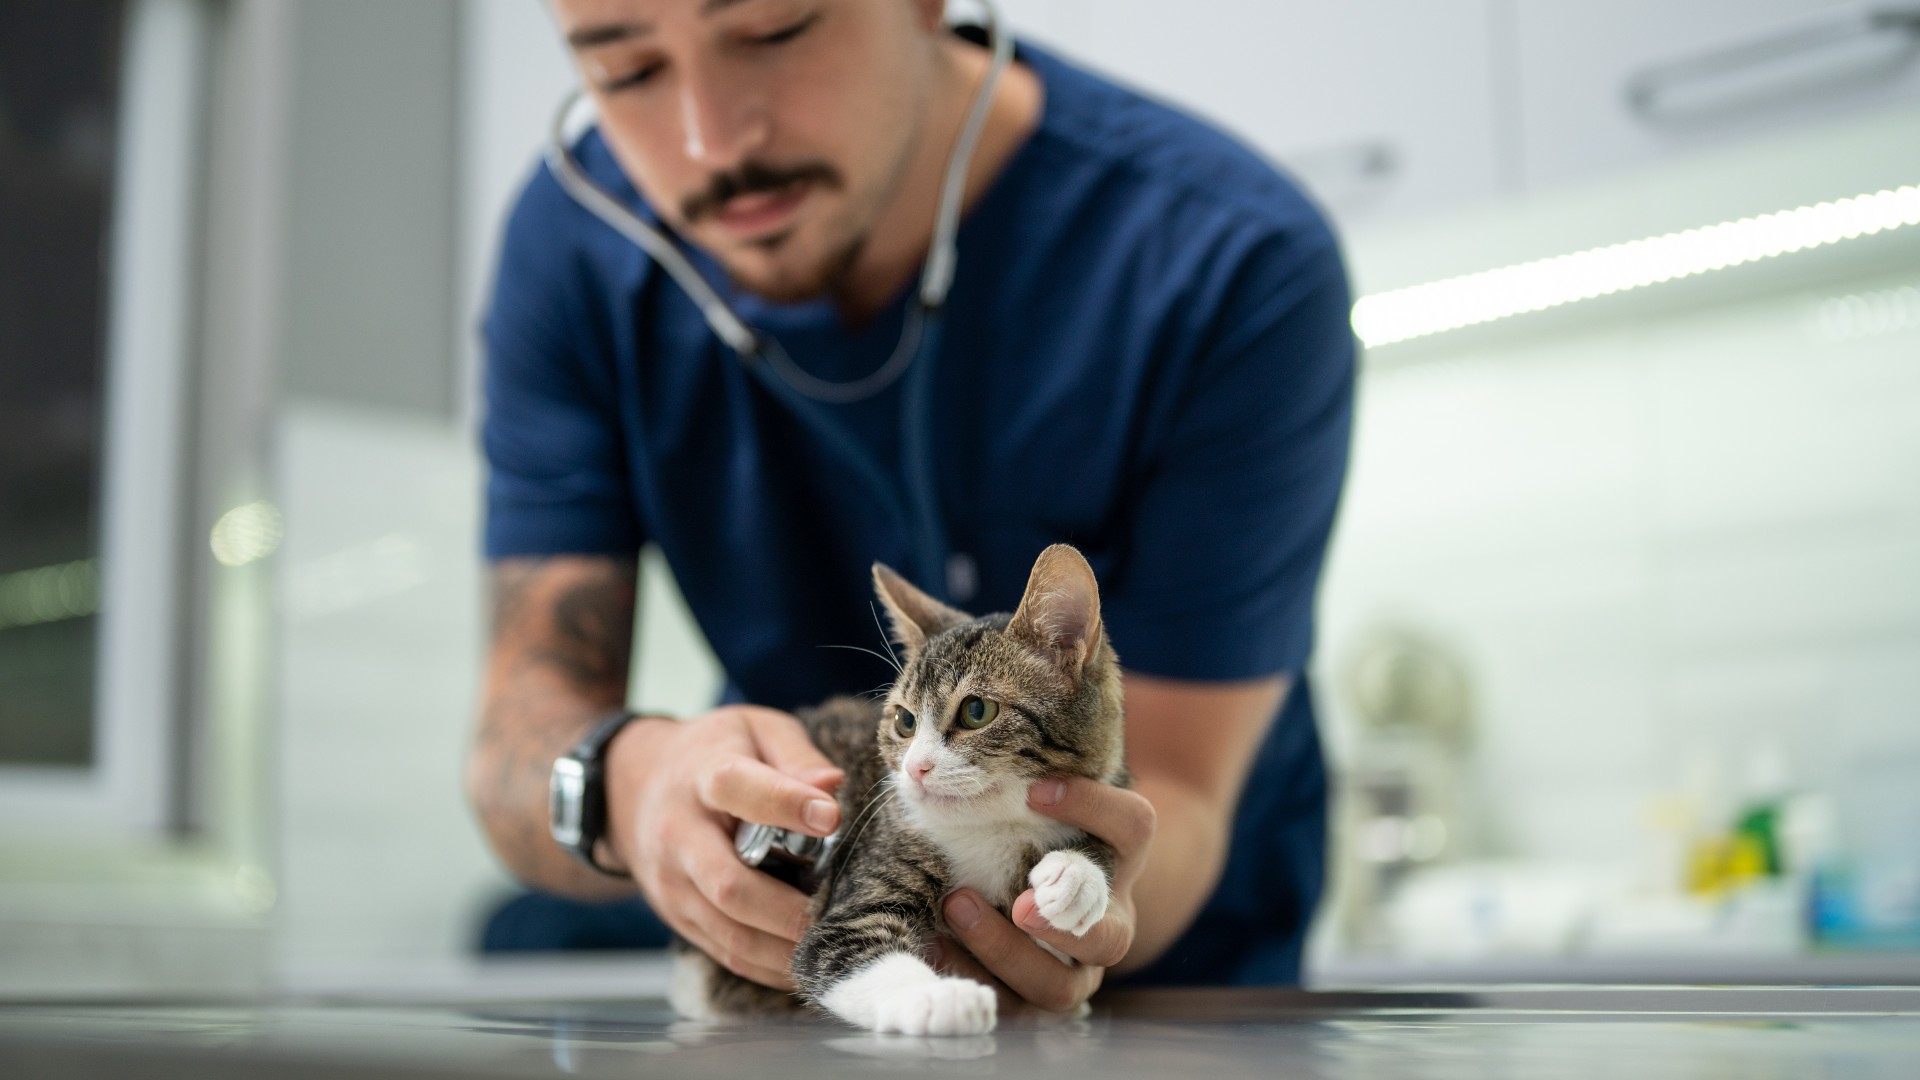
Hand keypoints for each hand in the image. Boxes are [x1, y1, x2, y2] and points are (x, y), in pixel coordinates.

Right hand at [603, 706, 843, 989]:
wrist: (628, 786)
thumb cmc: (710, 753)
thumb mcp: (752, 730)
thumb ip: (796, 756)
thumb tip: (832, 787)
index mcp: (703, 776)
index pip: (736, 789)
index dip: (785, 803)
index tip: (831, 817)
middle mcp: (680, 834)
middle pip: (729, 884)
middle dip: (787, 909)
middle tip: (834, 912)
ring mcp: (672, 882)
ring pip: (728, 932)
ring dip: (782, 948)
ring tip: (827, 944)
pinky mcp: (675, 914)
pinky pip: (724, 952)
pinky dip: (767, 966)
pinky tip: (802, 962)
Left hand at [934, 776, 1155, 1014]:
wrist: (1028, 882)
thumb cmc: (1025, 825)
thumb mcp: (1032, 802)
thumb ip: (1016, 784)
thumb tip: (951, 756)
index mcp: (1119, 860)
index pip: (1133, 827)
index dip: (1092, 808)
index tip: (1035, 790)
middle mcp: (1109, 920)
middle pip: (1109, 937)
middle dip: (1062, 925)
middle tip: (1021, 905)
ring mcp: (1076, 969)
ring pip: (1060, 988)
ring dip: (1005, 952)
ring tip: (955, 906)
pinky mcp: (1036, 1000)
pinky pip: (1013, 1009)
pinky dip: (972, 977)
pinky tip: (934, 941)